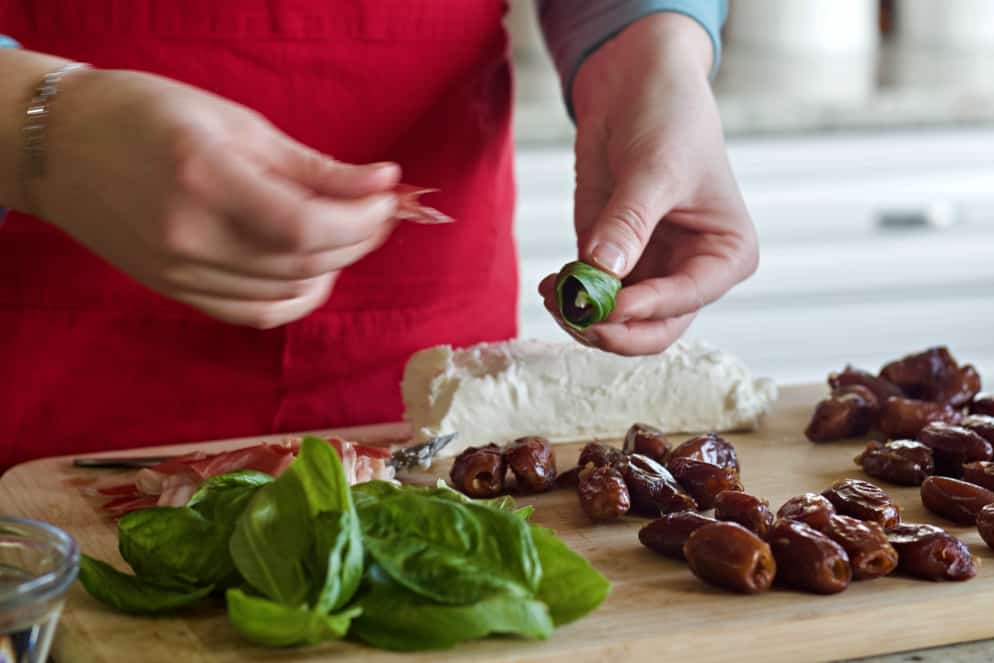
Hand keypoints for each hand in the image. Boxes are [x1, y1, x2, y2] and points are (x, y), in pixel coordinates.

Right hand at [37, 68, 399, 327]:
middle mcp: (190, 237)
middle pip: (302, 263)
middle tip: (378, 212)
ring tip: (348, 234)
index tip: (388, 198)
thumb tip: (383, 183)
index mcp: (204, 179)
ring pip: (286, 295)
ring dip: (334, 268)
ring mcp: (179, 274)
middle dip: (357, 240)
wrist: (59, 148)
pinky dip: (296, 297)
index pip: (305, 227)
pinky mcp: (176, 293)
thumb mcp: (235, 122)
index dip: (361, 221)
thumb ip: (312, 165)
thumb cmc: (147, 114)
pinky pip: (255, 314)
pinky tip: (311, 269)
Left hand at [539, 14, 757, 354]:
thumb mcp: (654, 168)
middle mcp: (691, 272)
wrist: (636, 87)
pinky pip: (590, 298)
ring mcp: (649, 271)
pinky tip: (549, 283)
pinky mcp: (612, 262)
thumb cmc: (668, 119)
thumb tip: (601, 271)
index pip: (688, 299)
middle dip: (613, 330)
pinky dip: (568, 300)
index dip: (646, 309)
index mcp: (726, 255)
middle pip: (655, 329)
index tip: (606, 304)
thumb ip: (628, 222)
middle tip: (574, 316)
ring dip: (583, 319)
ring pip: (619, 322)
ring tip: (554, 294)